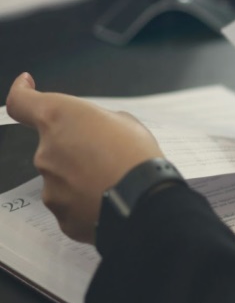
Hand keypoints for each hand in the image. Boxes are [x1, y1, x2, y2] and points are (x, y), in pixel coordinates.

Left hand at [5, 74, 162, 243]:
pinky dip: (88, 204)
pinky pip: (72, 205)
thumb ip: (98, 123)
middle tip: (109, 157)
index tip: (26, 86)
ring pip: (63, 179)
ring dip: (83, 179)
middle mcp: (46, 151)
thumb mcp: (126, 123)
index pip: (21, 102)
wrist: (146, 201)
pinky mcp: (61, 215)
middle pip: (54, 147)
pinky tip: (110, 202)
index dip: (22, 91)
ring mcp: (50, 186)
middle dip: (77, 151)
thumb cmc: (138, 157)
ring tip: (114, 183)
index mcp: (59, 119)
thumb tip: (95, 134)